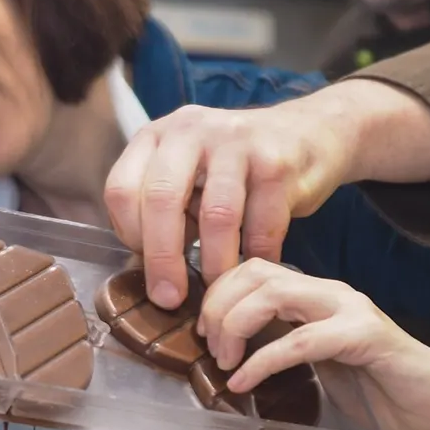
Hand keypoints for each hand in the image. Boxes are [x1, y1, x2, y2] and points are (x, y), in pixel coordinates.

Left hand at [104, 100, 352, 310]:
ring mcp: (236, 141)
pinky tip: (255, 269)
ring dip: (215, 264)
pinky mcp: (277, 161)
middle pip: (161, 199)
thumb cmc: (236, 169)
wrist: (308, 133)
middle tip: (170, 299)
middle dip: (163, 259)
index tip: (146, 265)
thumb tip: (150, 273)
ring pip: (216, 215)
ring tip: (218, 290)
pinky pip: (262, 224)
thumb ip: (165, 210)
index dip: (130, 235)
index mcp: (157, 136)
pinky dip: (257, 256)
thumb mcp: (189, 175)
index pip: (121, 188)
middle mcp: (190, 130)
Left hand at [198, 259, 429, 429]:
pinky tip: (245, 382)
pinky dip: (264, 361)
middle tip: (208, 348)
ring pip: (274, 293)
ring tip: (225, 361)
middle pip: (254, 273)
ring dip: (236, 325)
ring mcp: (349, 310)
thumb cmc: (376, 388)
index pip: (250, 269)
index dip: (215, 295)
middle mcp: (329, 292)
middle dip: (217, 307)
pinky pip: (302, 340)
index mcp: (314, 295)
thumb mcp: (313, 365)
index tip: (200, 335)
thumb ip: (277, 348)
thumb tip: (222, 354)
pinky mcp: (366, 336)